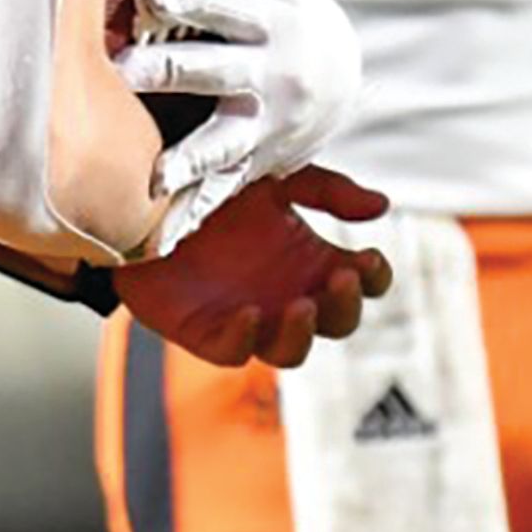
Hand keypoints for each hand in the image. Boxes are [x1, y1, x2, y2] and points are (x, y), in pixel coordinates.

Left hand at [110, 165, 393, 367]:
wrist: (149, 191)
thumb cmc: (216, 186)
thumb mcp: (276, 180)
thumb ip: (327, 191)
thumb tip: (381, 205)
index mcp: (311, 259)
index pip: (362, 282)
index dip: (373, 277)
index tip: (368, 259)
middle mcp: (288, 293)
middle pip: (336, 321)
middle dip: (345, 305)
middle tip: (340, 278)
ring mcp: (250, 316)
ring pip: (290, 350)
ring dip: (302, 333)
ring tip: (301, 306)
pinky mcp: (206, 330)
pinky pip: (232, 350)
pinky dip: (244, 338)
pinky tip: (249, 314)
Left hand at [125, 0, 364, 247]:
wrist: (342, 79)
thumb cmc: (296, 6)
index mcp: (275, 21)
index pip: (228, 7)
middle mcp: (273, 76)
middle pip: (217, 71)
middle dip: (172, 71)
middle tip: (125, 70)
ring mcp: (266, 126)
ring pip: (224, 142)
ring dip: (189, 158)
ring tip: (154, 174)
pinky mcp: (258, 164)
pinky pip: (225, 192)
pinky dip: (196, 217)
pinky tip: (164, 239)